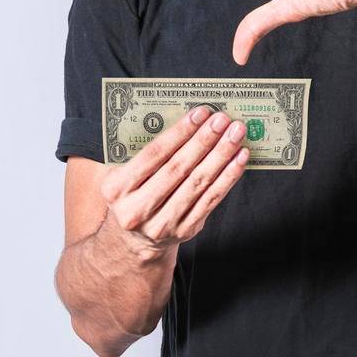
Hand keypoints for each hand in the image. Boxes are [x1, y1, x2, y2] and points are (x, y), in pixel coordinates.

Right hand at [95, 106, 249, 262]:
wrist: (132, 243)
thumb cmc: (132, 197)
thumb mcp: (122, 177)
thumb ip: (143, 154)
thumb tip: (186, 122)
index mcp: (117, 188)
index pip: (153, 154)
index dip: (180, 132)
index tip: (201, 113)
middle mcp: (137, 209)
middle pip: (178, 168)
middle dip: (204, 140)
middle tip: (223, 120)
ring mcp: (162, 223)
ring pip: (198, 183)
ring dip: (221, 155)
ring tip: (236, 134)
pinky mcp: (185, 230)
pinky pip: (211, 199)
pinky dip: (228, 176)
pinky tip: (239, 158)